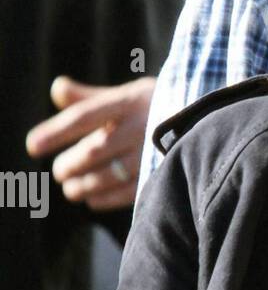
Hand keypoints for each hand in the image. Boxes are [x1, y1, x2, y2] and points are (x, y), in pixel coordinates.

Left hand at [25, 75, 157, 211]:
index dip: (56, 131)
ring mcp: (154, 152)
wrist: (211, 125)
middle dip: (72, 163)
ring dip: (84, 184)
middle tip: (60, 172)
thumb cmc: (159, 109)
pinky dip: (105, 198)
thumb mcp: (129, 95)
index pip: (85, 116)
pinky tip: (92, 199)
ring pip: (110, 172)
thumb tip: (57, 89)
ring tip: (71, 189)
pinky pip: (128, 191)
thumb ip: (91, 97)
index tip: (33, 146)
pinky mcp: (164, 174)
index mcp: (129, 101)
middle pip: (95, 148)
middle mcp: (141, 126)